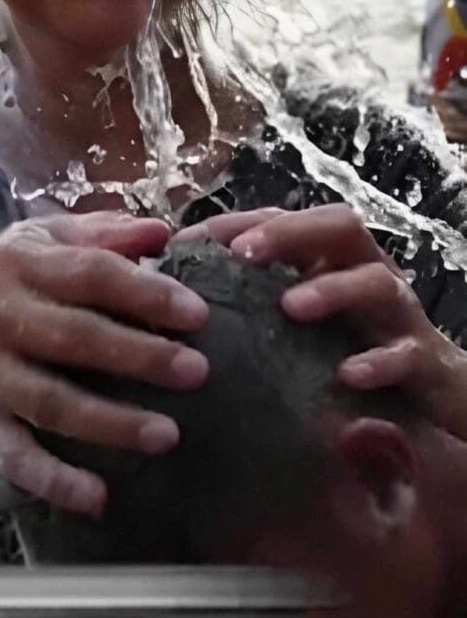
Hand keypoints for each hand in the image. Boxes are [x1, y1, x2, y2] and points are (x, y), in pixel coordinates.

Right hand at [0, 212, 207, 514]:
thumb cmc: (11, 286)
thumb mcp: (48, 243)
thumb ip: (105, 235)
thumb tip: (164, 232)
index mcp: (18, 260)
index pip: (90, 273)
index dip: (145, 293)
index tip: (198, 314)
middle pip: (74, 337)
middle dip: (140, 356)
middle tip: (197, 372)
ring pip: (50, 401)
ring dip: (111, 422)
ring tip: (167, 435)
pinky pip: (15, 457)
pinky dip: (55, 481)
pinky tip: (99, 498)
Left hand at [174, 205, 466, 440]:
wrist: (437, 398)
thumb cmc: (352, 355)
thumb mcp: (299, 329)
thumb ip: (253, 311)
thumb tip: (179, 305)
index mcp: (333, 261)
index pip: (287, 220)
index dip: (237, 223)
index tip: (183, 241)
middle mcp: (367, 274)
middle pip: (339, 227)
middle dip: (290, 233)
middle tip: (242, 253)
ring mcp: (399, 316)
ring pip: (377, 281)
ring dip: (332, 289)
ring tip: (291, 306)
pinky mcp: (426, 362)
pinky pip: (407, 354)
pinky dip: (377, 362)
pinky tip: (347, 376)